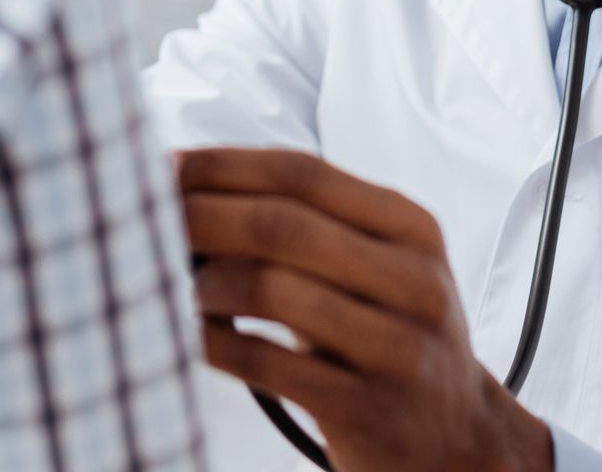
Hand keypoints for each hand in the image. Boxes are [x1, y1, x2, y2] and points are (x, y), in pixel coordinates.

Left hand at [178, 147, 555, 471]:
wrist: (458, 438)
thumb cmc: (391, 334)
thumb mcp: (377, 266)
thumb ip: (308, 224)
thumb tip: (189, 185)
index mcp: (410, 227)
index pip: (301, 172)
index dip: (222, 164)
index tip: (161, 165)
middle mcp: (413, 279)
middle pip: (281, 224)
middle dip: (199, 214)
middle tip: (144, 217)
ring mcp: (395, 346)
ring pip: (271, 289)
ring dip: (204, 281)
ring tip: (173, 282)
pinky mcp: (367, 408)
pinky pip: (267, 364)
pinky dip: (213, 342)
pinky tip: (188, 334)